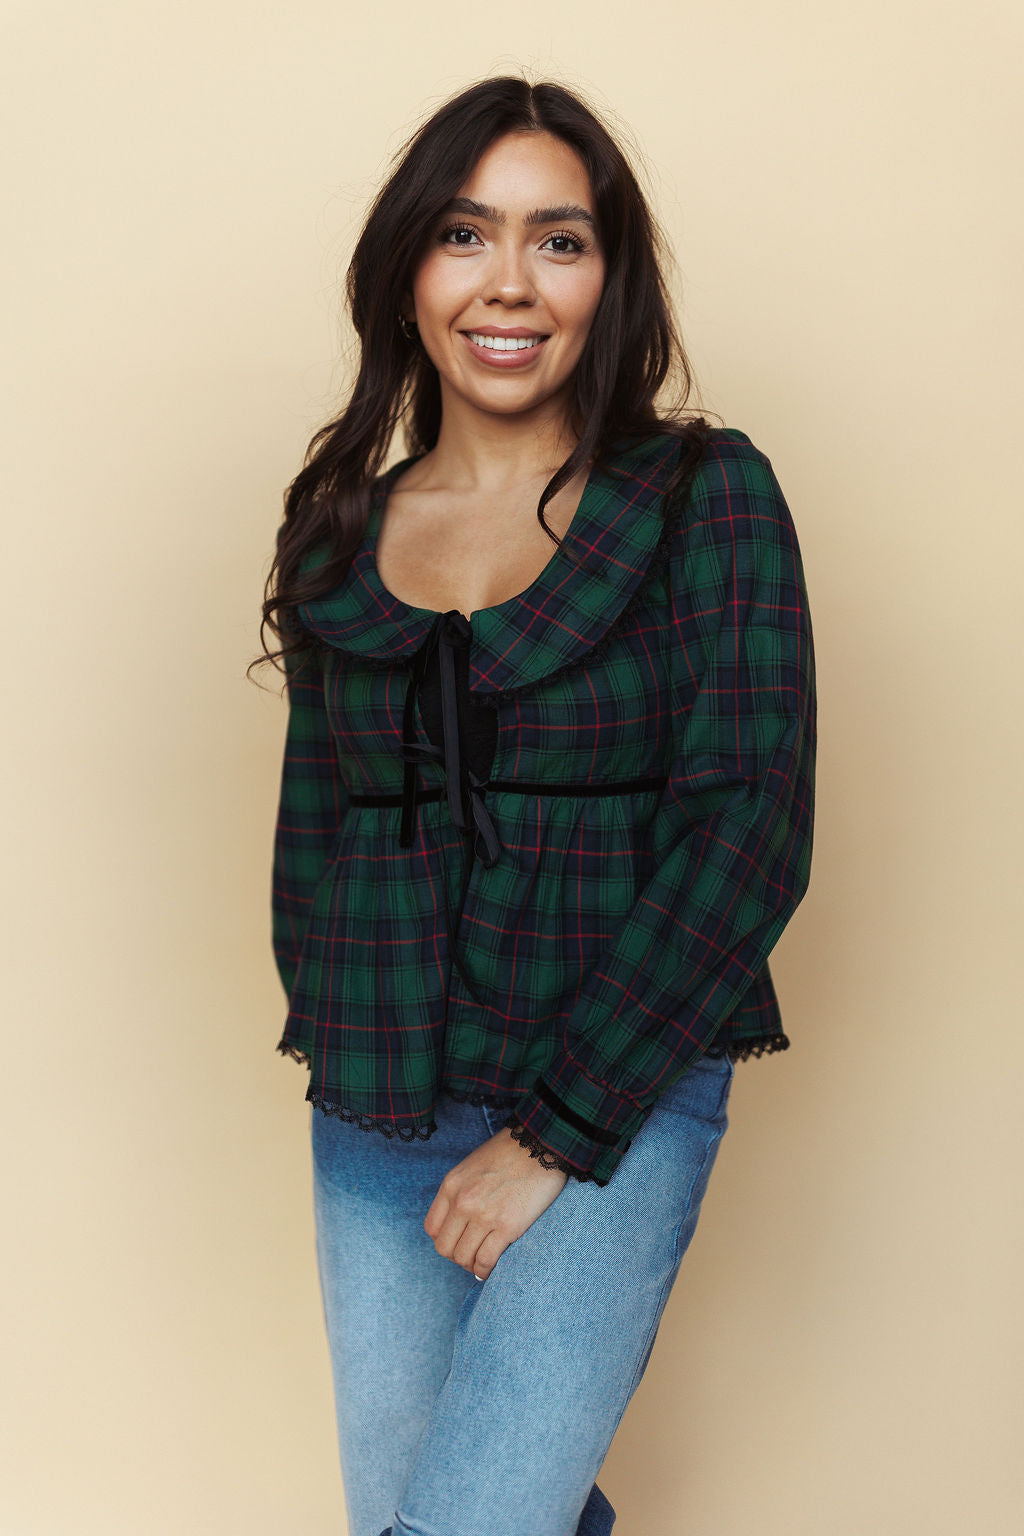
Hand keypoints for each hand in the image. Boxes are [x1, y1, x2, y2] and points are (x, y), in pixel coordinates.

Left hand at [423, 1126, 568, 1279]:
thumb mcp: (471, 1166)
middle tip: (471, 1254)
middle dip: (456, 1256)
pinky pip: (486, 1260)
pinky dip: (485, 1270)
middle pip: (445, 1248)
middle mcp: (463, 1202)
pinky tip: (491, 1268)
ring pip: (464, 1258)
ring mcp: (484, 1216)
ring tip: (481, 1262)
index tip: (457, 1241)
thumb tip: (459, 1222)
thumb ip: (460, 1191)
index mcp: (451, 1185)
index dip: (444, 1239)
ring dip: (471, 1265)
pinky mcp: (507, 1227)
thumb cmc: (509, 1153)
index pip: (432, 1228)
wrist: (540, 1144)